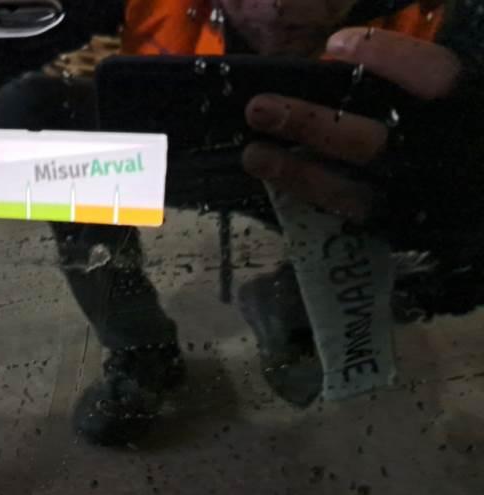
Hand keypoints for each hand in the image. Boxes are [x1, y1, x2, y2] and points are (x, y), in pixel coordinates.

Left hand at [242, 28, 462, 220]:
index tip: (336, 45)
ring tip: (254, 155)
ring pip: (351, 189)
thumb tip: (338, 70)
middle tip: (259, 109)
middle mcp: (441, 161)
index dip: (385, 56)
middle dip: (309, 123)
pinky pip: (349, 214)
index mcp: (465, 115)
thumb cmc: (460, 141)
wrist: (479, 201)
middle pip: (370, 141)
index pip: (433, 77)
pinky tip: (280, 176)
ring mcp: (418, 201)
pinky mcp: (400, 228)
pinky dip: (311, 192)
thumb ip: (408, 89)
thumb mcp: (452, 107)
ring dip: (295, 171)